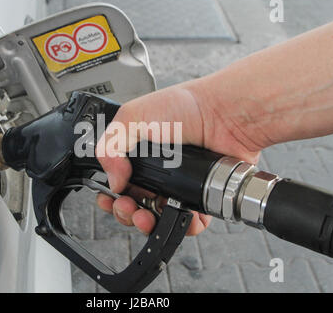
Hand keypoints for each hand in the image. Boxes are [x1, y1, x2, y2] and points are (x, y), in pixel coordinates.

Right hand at [95, 81, 261, 235]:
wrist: (224, 114)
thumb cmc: (186, 107)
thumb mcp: (133, 116)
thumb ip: (111, 146)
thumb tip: (113, 181)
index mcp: (138, 154)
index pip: (117, 182)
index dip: (109, 194)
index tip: (108, 199)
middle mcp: (157, 170)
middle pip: (133, 203)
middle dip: (124, 212)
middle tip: (127, 207)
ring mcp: (178, 185)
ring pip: (156, 216)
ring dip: (147, 223)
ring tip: (145, 216)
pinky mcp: (199, 196)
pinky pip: (187, 221)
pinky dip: (180, 226)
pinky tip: (174, 217)